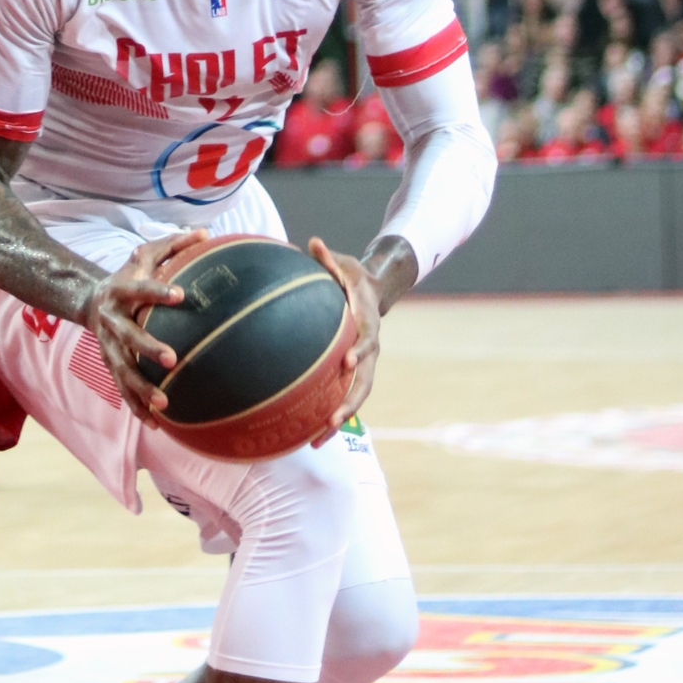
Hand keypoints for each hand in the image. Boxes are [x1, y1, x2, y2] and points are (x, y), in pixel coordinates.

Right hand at [85, 228, 210, 423]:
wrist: (90, 300)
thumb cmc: (128, 276)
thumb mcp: (144, 256)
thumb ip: (172, 245)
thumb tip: (205, 233)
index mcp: (120, 290)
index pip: (140, 288)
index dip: (158, 291)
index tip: (181, 295)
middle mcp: (112, 320)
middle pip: (128, 335)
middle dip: (147, 347)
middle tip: (172, 358)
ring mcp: (109, 346)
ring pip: (123, 370)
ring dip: (142, 388)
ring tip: (165, 403)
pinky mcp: (110, 365)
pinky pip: (123, 390)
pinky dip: (137, 407)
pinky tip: (157, 424)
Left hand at [307, 237, 382, 442]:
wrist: (372, 290)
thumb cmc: (351, 276)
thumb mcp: (343, 263)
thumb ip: (328, 257)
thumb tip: (313, 242)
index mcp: (367, 322)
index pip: (367, 340)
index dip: (359, 352)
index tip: (347, 363)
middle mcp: (370, 348)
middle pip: (365, 381)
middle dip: (350, 403)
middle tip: (332, 420)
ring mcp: (364, 363)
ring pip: (357, 396)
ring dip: (341, 419)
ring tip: (317, 441)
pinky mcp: (354, 371)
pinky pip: (346, 396)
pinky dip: (333, 415)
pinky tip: (309, 434)